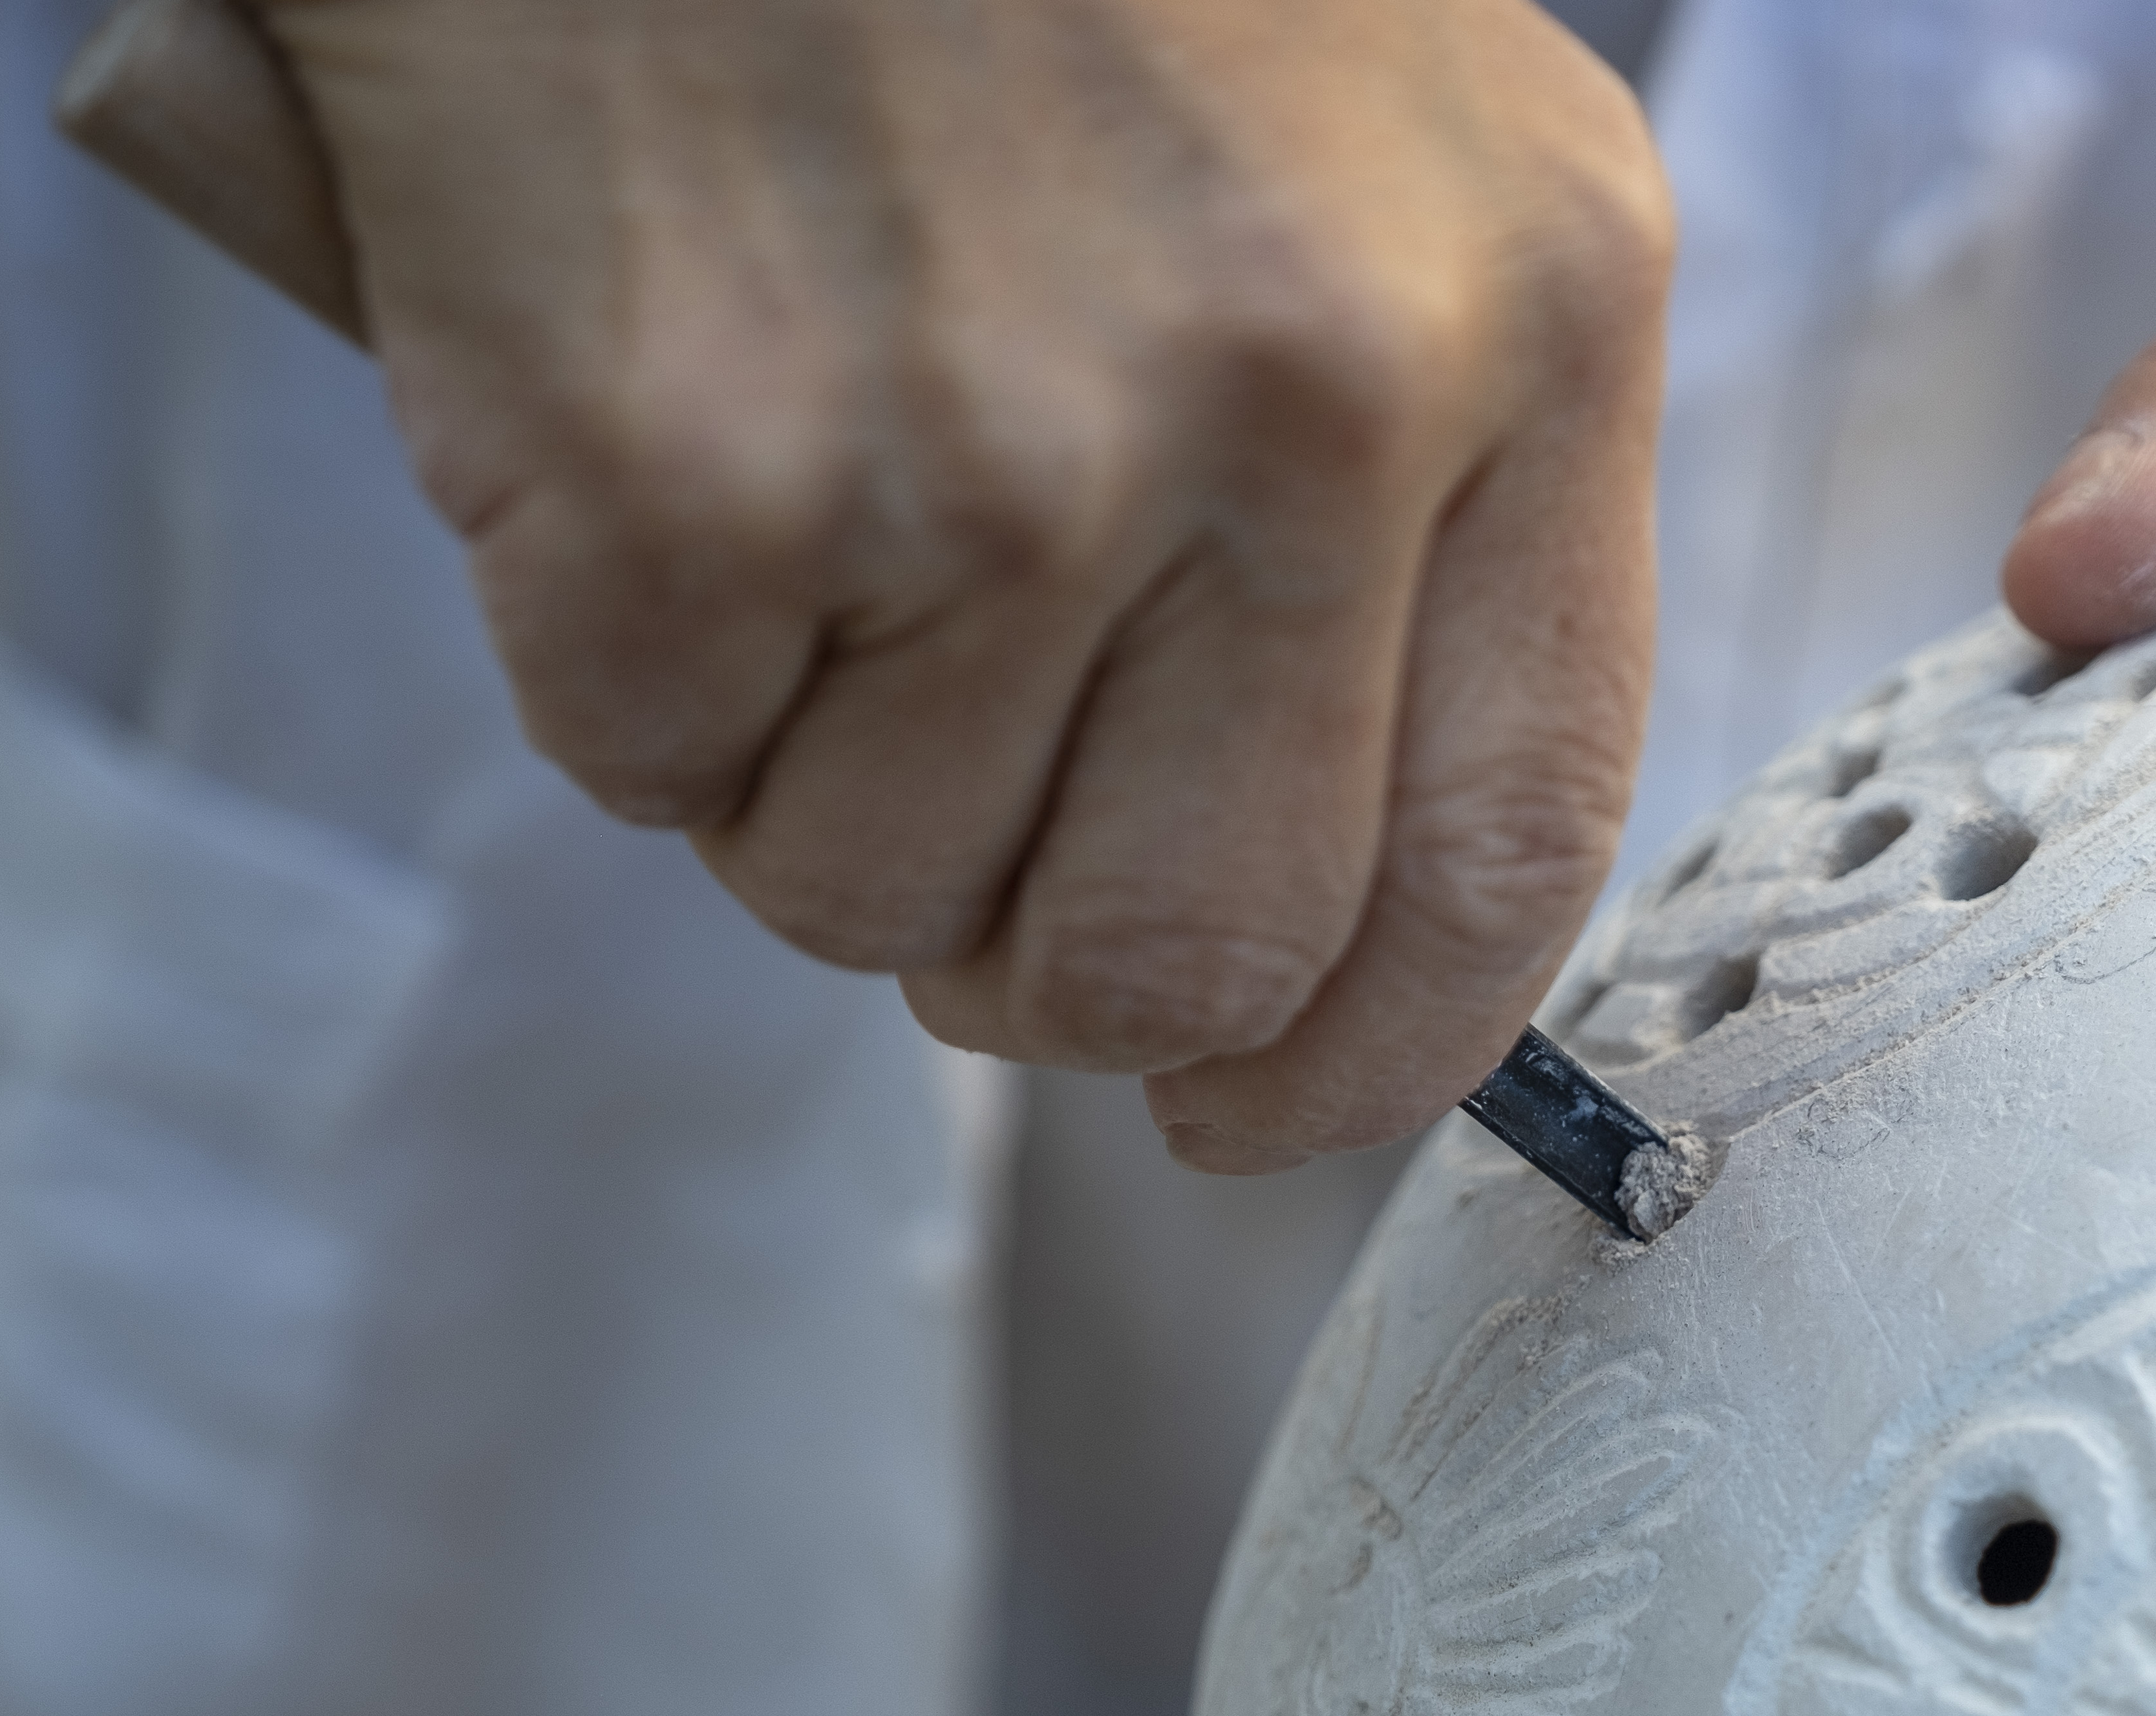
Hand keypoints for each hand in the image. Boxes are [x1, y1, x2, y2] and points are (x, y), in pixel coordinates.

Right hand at [258, 0, 1673, 1163]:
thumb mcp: (1390, 159)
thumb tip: (1326, 928)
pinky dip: (630, 670)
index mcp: (1525, 322)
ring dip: (814, 797)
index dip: (1374, 1055)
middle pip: (1181, 952)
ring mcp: (983, 449)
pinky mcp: (678, 468)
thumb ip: (1419, 511)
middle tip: (967, 856)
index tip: (1262, 1116)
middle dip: (1052, 982)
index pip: (1500, 854)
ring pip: (877, 896)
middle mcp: (1293, 402)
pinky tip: (655, 446)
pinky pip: (647, 768)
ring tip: (806, 534)